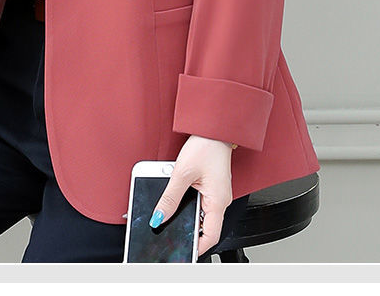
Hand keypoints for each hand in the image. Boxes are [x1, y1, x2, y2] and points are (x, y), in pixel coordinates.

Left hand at [149, 136, 233, 258]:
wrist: (214, 127)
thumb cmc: (206, 145)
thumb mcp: (182, 173)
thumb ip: (170, 198)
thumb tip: (159, 217)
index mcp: (218, 201)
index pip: (210, 236)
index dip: (197, 247)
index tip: (183, 251)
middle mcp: (220, 200)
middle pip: (205, 227)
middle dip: (188, 232)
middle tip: (172, 234)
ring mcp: (217, 194)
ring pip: (202, 215)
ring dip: (188, 217)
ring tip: (173, 213)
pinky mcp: (212, 186)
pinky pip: (201, 203)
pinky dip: (190, 205)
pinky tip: (179, 197)